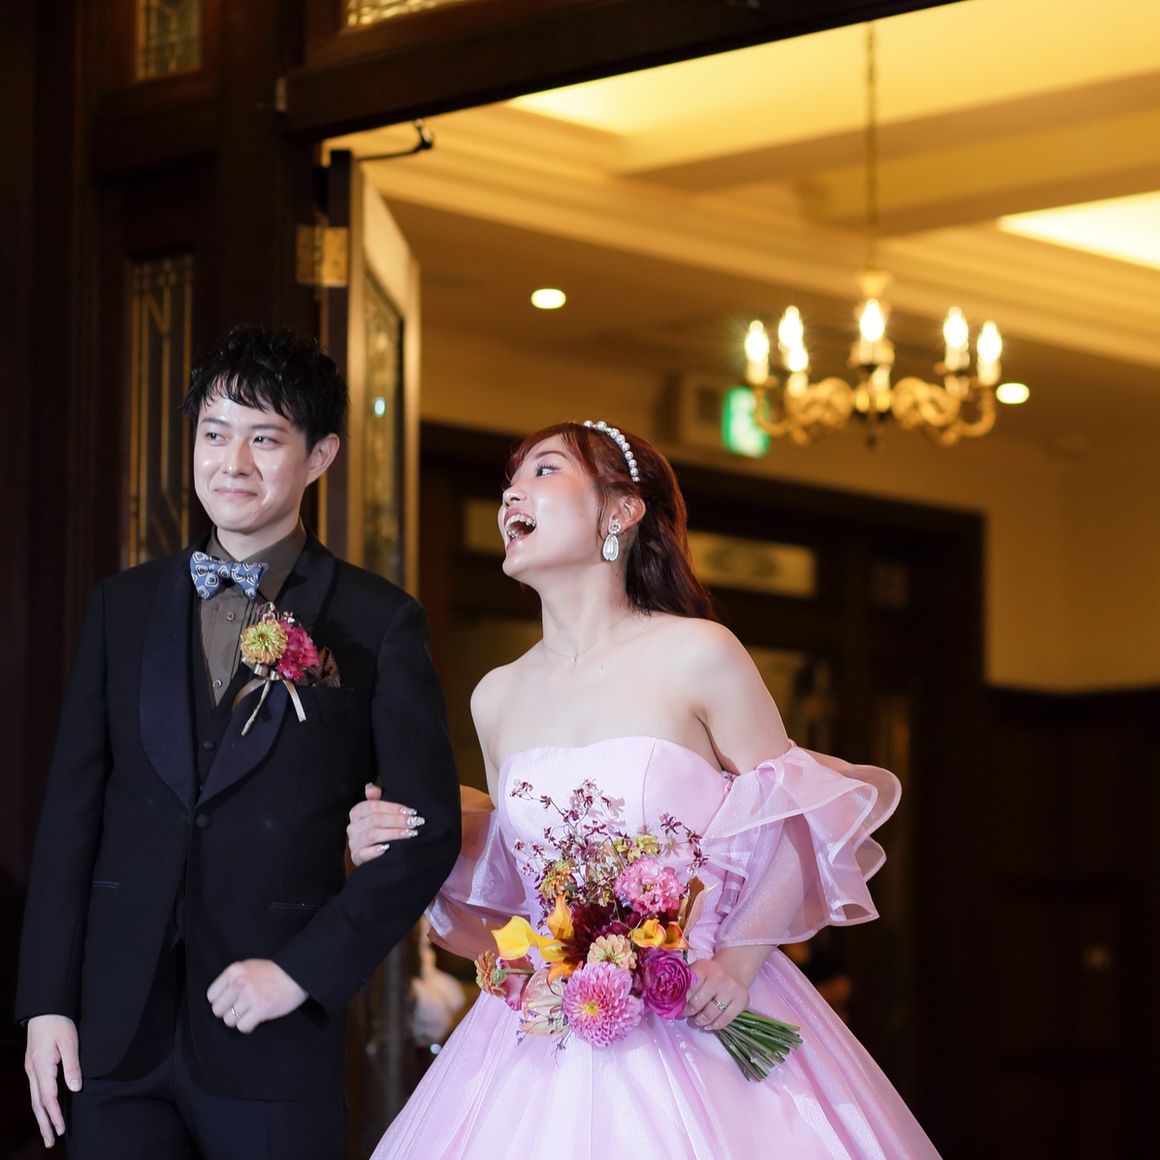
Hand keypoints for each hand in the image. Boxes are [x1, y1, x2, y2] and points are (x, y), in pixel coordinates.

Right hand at [25, 1014, 80, 1148]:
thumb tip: (74, 1088)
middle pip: (37, 1103)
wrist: (44, 1009)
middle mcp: (33, 1071)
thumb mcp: (70, 1041)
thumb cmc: (59, 1022)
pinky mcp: (33, 1066)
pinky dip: (40, 1104)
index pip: (48, 1098)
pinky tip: (45, 1111)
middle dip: (44, 1123)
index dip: (54, 1115)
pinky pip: (36, 1090)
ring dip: (41, 1117)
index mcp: (42, 1067)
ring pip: (34, 1099)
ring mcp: (31, 1069)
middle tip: (50, 1142)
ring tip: (47, 1133)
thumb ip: (72, 1065)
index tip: (61, 1129)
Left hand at [207, 960, 307, 1033]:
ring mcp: (250, 996)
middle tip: (242, 1008)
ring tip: (250, 1012)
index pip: (211, 996)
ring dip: (239, 1020)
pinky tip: (256, 1018)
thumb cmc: (273, 972)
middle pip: (218, 1010)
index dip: (221, 1001)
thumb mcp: (249, 967)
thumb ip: (233, 980)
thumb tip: (217, 1000)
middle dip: (229, 1012)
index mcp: (234, 970)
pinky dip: (248, 1026)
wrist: (297, 974)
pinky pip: (243, 1027)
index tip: (231, 1001)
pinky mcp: (261, 1008)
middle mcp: (239, 982)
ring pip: (229, 1020)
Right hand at [347, 783, 424, 865]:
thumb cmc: (379, 828)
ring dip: (393, 834)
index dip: (393, 808)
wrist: (373, 854)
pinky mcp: (356, 857)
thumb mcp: (379, 812)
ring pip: (372, 835)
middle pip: (374, 819)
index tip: (410, 811)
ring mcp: (353, 843)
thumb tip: (370, 787)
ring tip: (409, 833)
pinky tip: (388, 848)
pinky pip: (364, 854)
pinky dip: (376, 851)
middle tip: (414, 822)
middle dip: (397, 820)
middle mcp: (352, 827)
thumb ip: (376, 798)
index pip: (373, 806)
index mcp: (356, 812)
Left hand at [682, 958, 748, 1031]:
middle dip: (688, 1012)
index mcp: (704, 968)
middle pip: (697, 1003)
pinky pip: (725, 1020)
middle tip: (685, 1014)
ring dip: (700, 1020)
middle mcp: (719, 978)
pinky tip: (708, 1024)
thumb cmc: (709, 973)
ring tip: (697, 1019)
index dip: (680, 1000)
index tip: (676, 1006)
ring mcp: (732, 990)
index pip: (688, 988)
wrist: (733, 970)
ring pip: (711, 1014)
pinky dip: (714, 1025)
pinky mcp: (742, 1001)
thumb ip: (684, 982)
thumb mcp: (696, 970)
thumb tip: (668, 999)